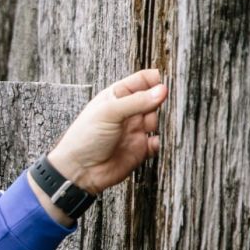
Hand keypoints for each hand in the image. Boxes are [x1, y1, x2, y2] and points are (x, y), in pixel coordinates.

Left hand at [48, 69, 167, 194]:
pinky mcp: (140, 148)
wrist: (80, 170)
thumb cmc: (84, 137)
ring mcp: (134, 130)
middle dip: (162, 100)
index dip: (155, 78)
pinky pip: (157, 142)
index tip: (170, 79)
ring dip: (162, 121)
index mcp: (117, 96)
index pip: (141, 81)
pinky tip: (153, 141)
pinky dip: (160, 141)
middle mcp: (128, 112)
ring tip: (157, 122)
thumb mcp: (109, 112)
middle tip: (169, 101)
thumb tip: (161, 90)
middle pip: (153, 99)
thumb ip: (136, 101)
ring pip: (158, 120)